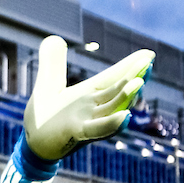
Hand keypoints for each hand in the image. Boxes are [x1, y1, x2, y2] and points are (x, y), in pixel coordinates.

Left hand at [24, 36, 152, 160]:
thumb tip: (55, 37)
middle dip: (134, 76)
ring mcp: (87, 120)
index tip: (149, 54)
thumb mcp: (48, 83)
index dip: (130, 66)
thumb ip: (53, 62)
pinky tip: (125, 116)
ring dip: (126, 96)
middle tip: (149, 62)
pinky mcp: (76, 133)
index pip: (113, 77)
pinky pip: (97, 129)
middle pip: (117, 90)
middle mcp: (93, 107)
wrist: (34, 145)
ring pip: (111, 108)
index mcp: (89, 94)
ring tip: (140, 82)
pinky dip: (111, 124)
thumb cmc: (44, 116)